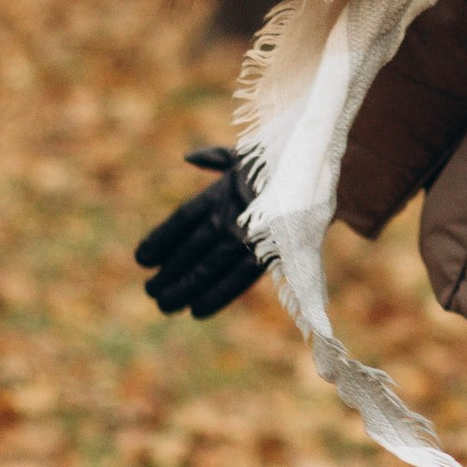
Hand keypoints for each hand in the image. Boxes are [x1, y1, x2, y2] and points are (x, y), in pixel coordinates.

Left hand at [136, 145, 269, 318]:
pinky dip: (215, 297)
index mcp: (222, 191)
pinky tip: (196, 310)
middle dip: (168, 272)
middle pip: (190, 249)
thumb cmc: (286, 168)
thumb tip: (189, 157)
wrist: (324, 181)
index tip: (142, 259)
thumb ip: (217, 158)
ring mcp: (247, 237)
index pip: (181, 219)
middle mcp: (230, 215)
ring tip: (164, 304)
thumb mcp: (250, 155)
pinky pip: (236, 281)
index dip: (160, 240)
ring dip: (182, 288)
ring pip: (206, 268)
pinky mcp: (266, 255)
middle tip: (151, 291)